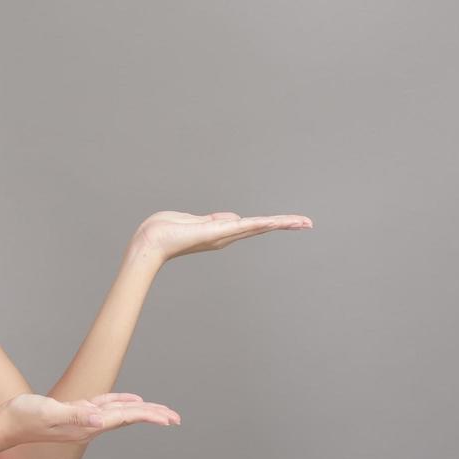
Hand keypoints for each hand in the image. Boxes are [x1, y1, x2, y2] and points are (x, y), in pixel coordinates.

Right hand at [0, 392, 180, 446]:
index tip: (169, 419)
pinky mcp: (76, 413)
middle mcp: (90, 425)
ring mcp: (84, 420)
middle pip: (129, 417)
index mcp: (88, 425)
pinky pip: (105, 407)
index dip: (149, 416)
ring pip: (120, 413)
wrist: (7, 424)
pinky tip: (130, 401)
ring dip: (141, 411)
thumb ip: (76, 416)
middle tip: (177, 418)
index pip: (126, 418)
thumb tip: (100, 421)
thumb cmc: (25, 417)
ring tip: (162, 413)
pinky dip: (121, 402)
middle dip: (153, 416)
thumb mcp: (51, 412)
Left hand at [131, 210, 313, 264]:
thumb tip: (233, 217)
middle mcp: (225, 236)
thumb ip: (213, 218)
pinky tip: (276, 221)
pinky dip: (260, 223)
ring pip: (258, 227)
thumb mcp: (193, 220)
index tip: (291, 222)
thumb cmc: (164, 231)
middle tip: (308, 223)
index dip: (272, 223)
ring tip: (303, 221)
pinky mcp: (217, 231)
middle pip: (261, 228)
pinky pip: (242, 226)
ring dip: (281, 223)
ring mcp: (223, 235)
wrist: (150, 241)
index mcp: (220, 231)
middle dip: (285, 225)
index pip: (252, 225)